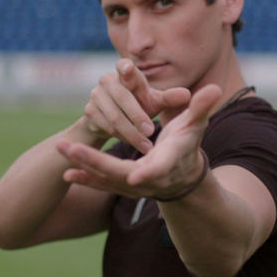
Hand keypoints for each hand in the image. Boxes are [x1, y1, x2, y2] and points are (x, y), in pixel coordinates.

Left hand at [57, 85, 222, 198]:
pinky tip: (66, 172)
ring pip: (106, 178)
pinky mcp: (122, 187)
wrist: (181, 175)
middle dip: (96, 162)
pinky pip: (101, 183)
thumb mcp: (195, 125)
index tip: (133, 178)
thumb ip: (201, 107)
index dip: (149, 174)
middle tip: (71, 148)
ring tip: (61, 149)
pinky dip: (85, 178)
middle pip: (121, 174)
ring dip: (83, 165)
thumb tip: (216, 89)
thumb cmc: (187, 144)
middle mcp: (150, 179)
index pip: (159, 169)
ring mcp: (135, 186)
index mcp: (168, 162)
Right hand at [82, 58, 190, 152]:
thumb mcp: (154, 103)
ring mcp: (96, 95)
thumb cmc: (139, 106)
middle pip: (122, 97)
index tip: (128, 68)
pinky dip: (122, 137)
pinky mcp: (89, 112)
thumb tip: (187, 95)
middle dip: (137, 116)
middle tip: (151, 131)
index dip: (125, 68)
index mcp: (125, 74)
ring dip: (132, 133)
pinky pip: (106, 127)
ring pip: (115, 116)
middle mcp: (108, 81)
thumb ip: (169, 98)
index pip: (124, 66)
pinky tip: (134, 144)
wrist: (112, 122)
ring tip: (147, 146)